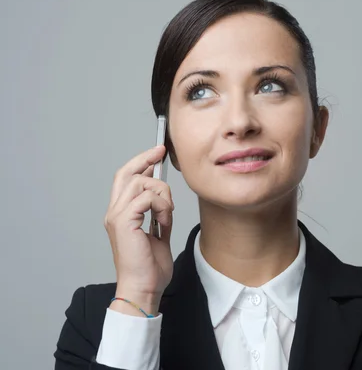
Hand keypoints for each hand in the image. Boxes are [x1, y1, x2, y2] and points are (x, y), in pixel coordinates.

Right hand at [103, 145, 174, 315]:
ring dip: (163, 195)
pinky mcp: (124, 222)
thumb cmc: (150, 267)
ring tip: (168, 214)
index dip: (140, 163)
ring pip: (141, 183)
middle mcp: (114, 212)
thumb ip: (159, 214)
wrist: (144, 288)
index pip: (126, 179)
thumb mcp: (159, 233)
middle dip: (145, 159)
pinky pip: (147, 198)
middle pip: (126, 173)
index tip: (157, 152)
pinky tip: (165, 221)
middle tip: (161, 153)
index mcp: (121, 214)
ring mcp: (117, 217)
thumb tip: (165, 197)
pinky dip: (162, 206)